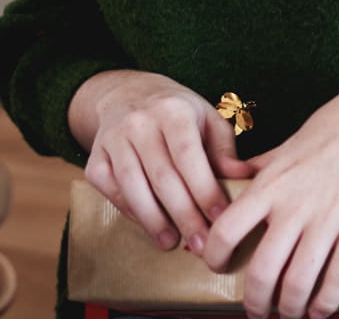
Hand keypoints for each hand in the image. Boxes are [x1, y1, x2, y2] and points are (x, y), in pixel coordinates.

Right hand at [70, 70, 253, 254]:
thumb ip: (224, 149)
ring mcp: (113, 139)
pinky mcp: (94, 157)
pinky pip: (111, 189)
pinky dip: (129, 211)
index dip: (204, 189)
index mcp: (173, 110)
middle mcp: (140, 122)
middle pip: (162, 176)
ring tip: (172, 242)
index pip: (188, 155)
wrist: (127, 93)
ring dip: (153, 219)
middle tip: (201, 245)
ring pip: (132, 185)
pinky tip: (148, 225)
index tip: (221, 218)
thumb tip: (244, 177)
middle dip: (184, 215)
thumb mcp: (206, 118)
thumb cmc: (177, 113)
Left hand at [200, 67, 338, 318]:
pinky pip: (338, 278)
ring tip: (291, 314)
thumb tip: (235, 171)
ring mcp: (329, 218)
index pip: (225, 230)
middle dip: (256, 302)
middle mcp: (294, 205)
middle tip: (259, 310)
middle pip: (260, 272)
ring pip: (296, 284)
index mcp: (272, 181)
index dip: (215, 258)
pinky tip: (321, 310)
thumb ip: (264, 163)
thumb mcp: (295, 140)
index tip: (219, 268)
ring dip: (290, 308)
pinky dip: (325, 303)